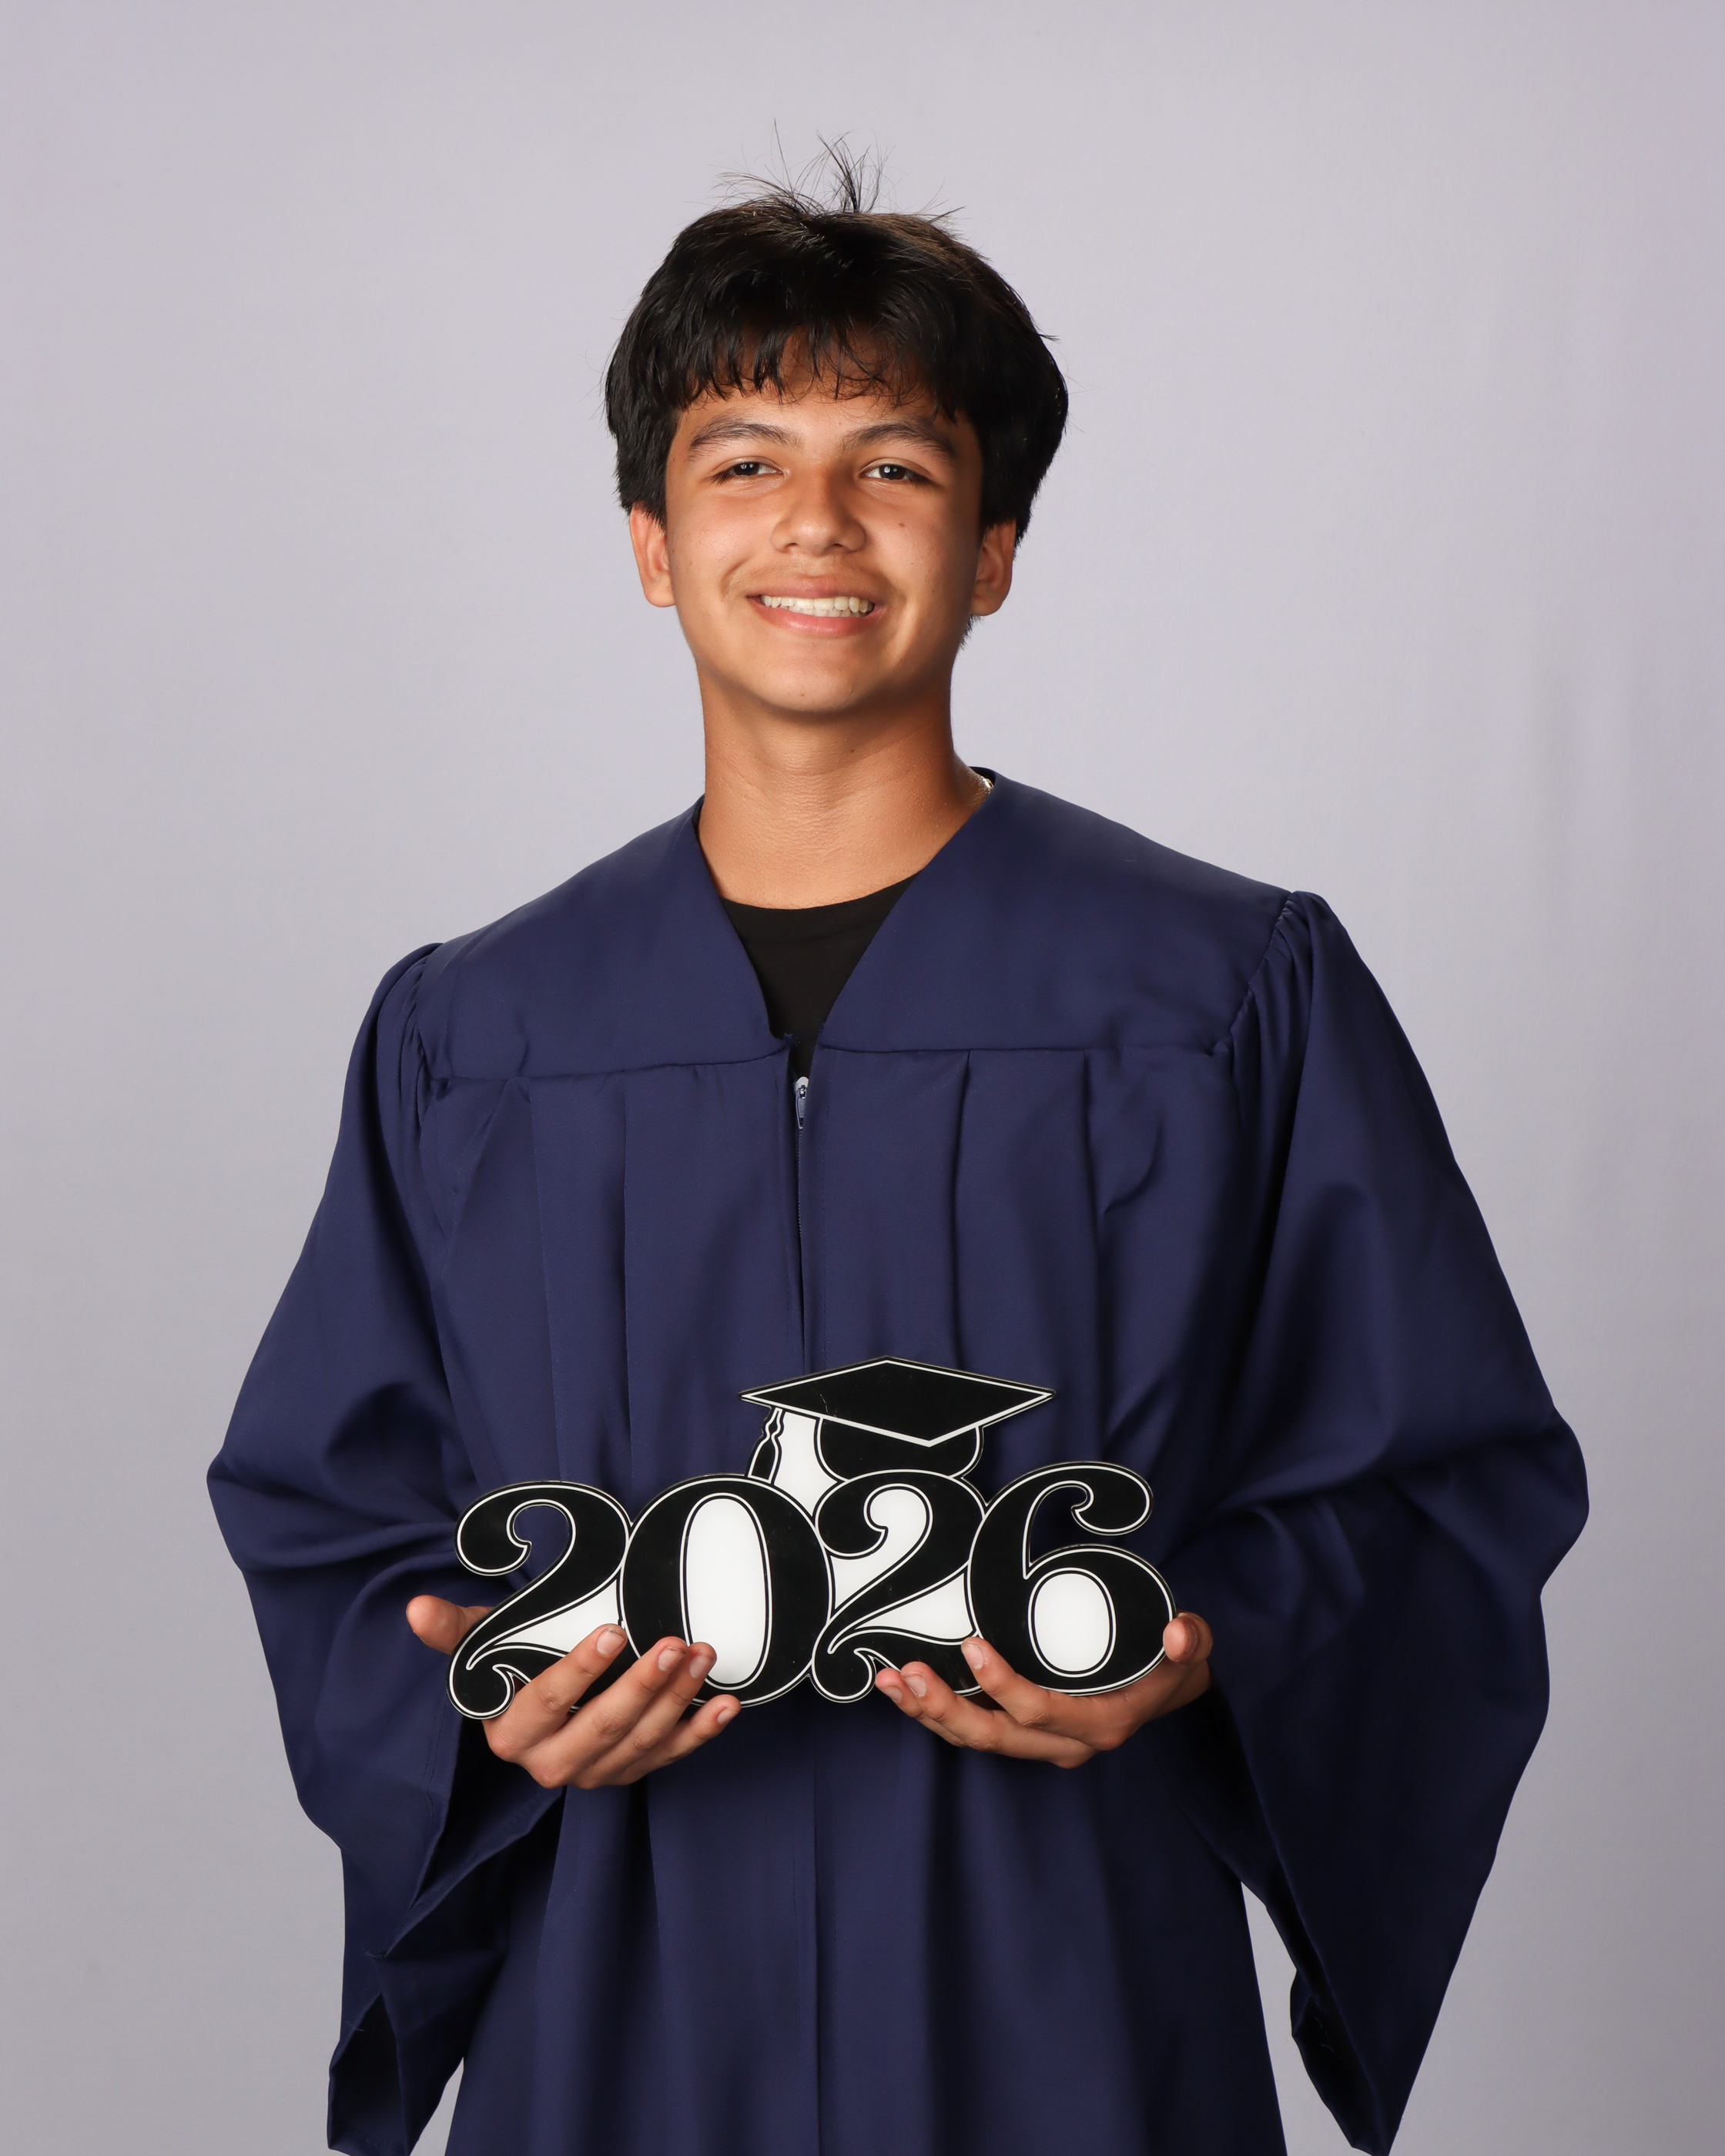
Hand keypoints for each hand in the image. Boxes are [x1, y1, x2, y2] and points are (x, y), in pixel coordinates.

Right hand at [406, 1597, 738, 1788]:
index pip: (547, 1703)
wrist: (543, 1704)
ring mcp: (595, 1773)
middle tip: (675, 1643)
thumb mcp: (484, 1643)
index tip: (615, 1631)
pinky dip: (701, 1732)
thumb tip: (416, 1608)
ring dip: (678, 1700)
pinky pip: (669, 1757)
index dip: (581, 1670)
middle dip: (642, 1686)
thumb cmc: (513, 1664)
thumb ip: (454, 1630)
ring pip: (640, 1743)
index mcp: (510, 1734)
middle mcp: (551, 1765)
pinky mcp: (630, 1772)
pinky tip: (727, 1705)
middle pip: (602, 1728)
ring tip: (703, 1653)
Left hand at [873, 1613, 1213, 1766]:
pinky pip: (975, 1730)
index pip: (1041, 1713)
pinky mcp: (1026, 1734)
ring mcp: (1043, 1744)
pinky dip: (936, 1712)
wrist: (1171, 1688)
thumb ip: (1190, 1638)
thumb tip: (1179, 1634)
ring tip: (889, 1682)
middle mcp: (1067, 1743)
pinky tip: (903, 1689)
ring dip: (929, 1713)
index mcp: (1101, 1723)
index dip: (1003, 1685)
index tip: (972, 1646)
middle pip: (996, 1737)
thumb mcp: (1192, 1646)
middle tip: (906, 1673)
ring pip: (977, 1740)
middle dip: (946, 1709)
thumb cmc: (1171, 1663)